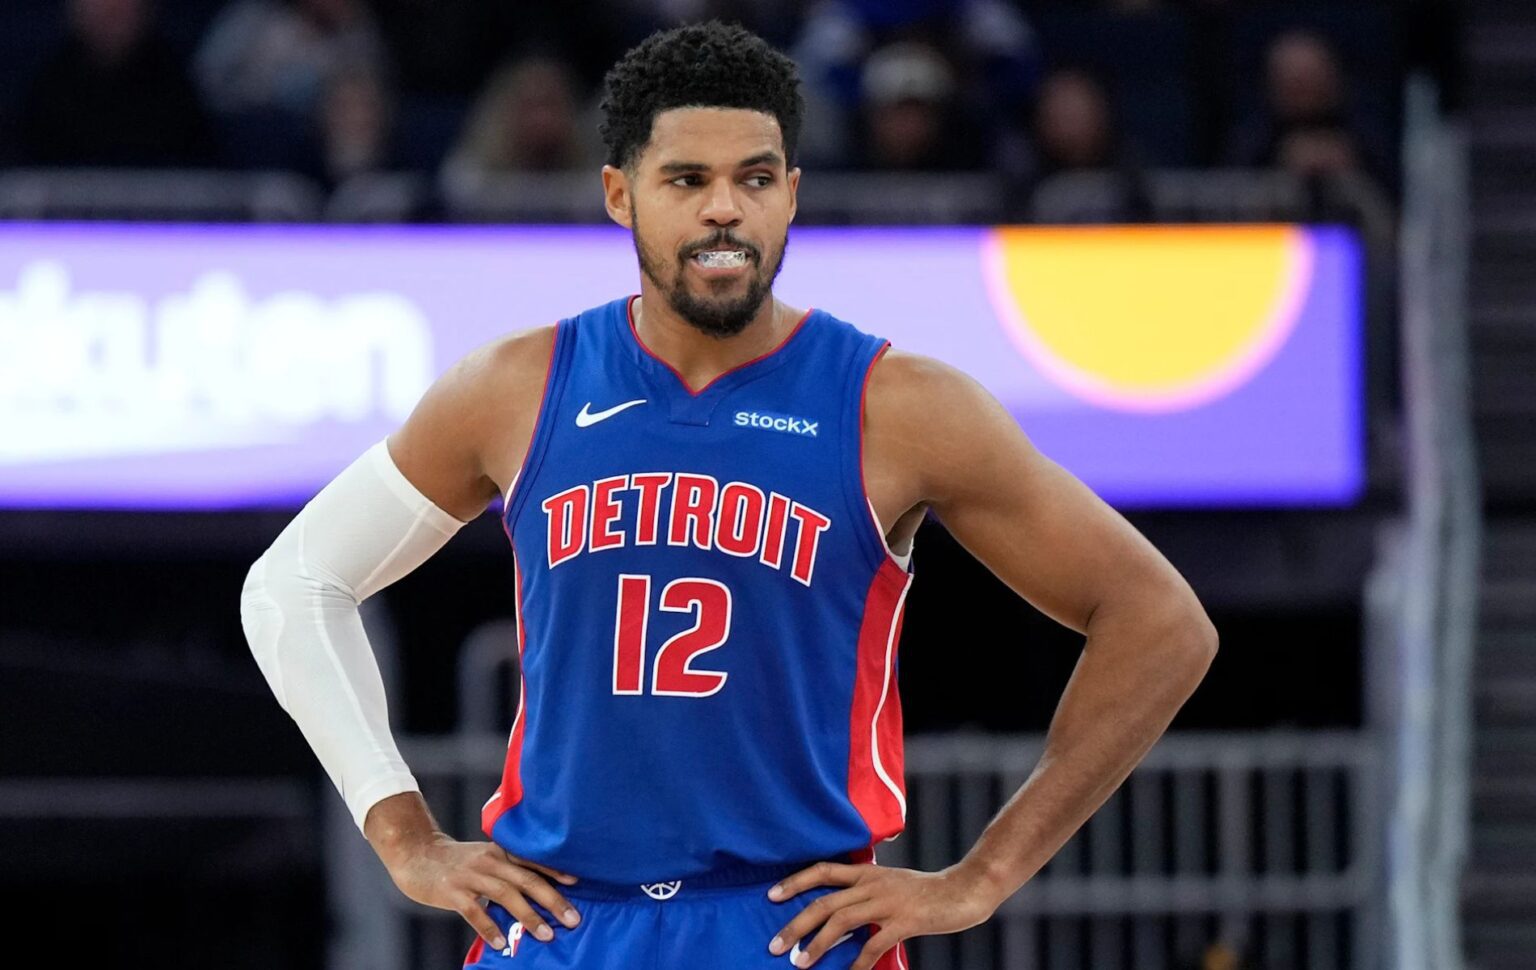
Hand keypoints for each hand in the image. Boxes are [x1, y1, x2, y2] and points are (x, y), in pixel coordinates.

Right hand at [379, 831, 582, 952]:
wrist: (416, 854)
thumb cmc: (458, 861)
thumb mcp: (485, 858)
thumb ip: (508, 870)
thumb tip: (539, 893)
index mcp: (500, 852)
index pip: (532, 860)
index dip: (554, 871)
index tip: (578, 883)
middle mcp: (489, 861)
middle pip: (526, 880)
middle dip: (552, 900)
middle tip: (573, 918)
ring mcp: (471, 876)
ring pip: (505, 895)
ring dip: (528, 916)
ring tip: (547, 934)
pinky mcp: (452, 891)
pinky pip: (474, 911)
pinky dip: (488, 927)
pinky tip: (500, 943)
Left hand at [766, 860, 997, 968]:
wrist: (963, 890)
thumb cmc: (925, 892)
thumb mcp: (890, 883)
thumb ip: (864, 892)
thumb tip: (835, 912)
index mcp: (867, 872)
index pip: (823, 870)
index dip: (795, 881)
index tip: (771, 895)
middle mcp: (873, 883)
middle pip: (825, 901)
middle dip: (796, 923)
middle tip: (775, 945)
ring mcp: (888, 901)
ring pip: (842, 920)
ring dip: (818, 943)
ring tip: (800, 962)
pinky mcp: (905, 920)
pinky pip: (874, 944)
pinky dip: (857, 962)